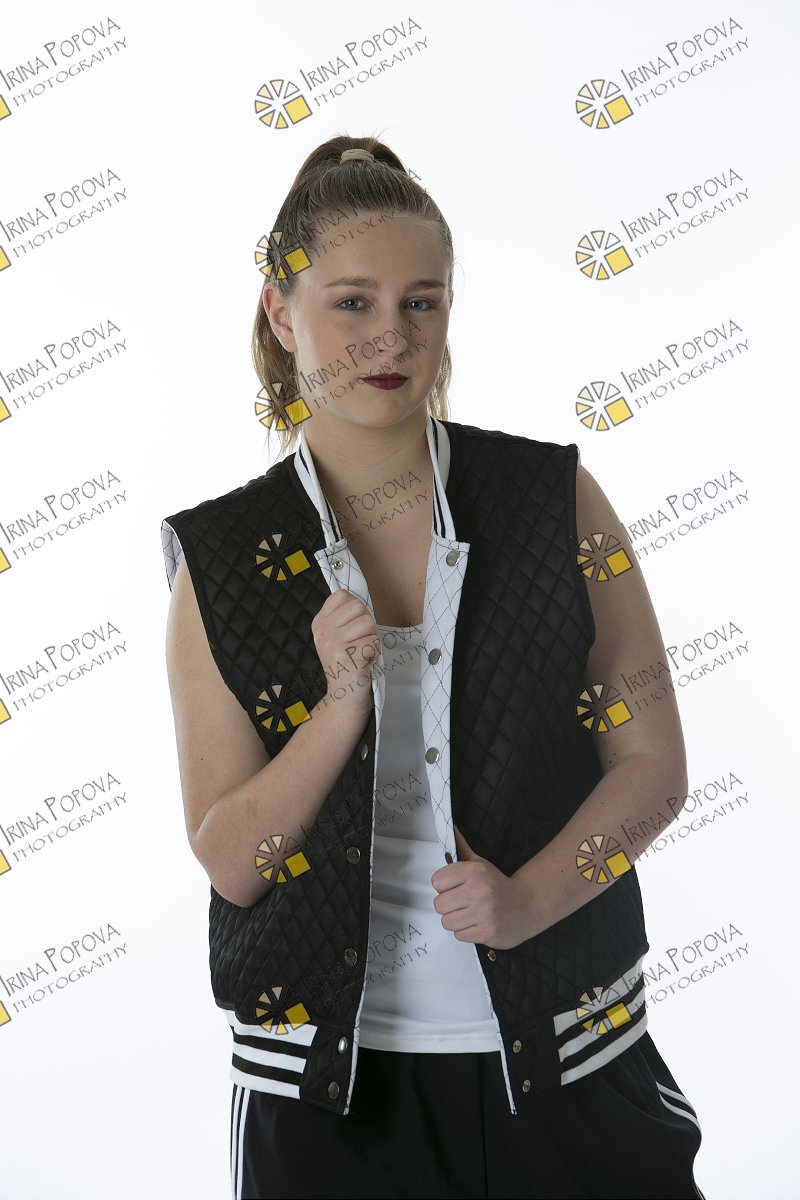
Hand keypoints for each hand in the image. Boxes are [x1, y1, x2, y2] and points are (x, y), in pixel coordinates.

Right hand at [311, 588, 379, 714]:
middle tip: (359, 645)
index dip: (356, 611)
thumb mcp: (338, 636)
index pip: (343, 595)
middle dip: (367, 626)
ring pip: (368, 623)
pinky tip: (364, 663)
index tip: (352, 631)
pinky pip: (373, 642)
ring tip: (362, 654)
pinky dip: (374, 653)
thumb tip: (359, 599)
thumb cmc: (349, 665)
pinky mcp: (346, 656)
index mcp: (319, 623)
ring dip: (372, 640)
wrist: (344, 698)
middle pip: (359, 608)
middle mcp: (322, 631)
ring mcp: (332, 644)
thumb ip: (345, 617)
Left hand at [430, 827, 539, 950]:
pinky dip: (466, 932)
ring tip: (470, 914)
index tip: (455, 887)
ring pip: (447, 922)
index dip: (444, 887)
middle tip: (463, 903)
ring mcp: (484, 913)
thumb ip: (462, 849)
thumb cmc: (498, 884)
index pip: (437, 881)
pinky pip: (459, 936)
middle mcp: (479, 891)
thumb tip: (451, 828)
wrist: (528, 905)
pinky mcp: (487, 932)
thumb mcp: (481, 864)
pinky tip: (478, 923)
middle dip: (448, 905)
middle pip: (439, 905)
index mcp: (475, 871)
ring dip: (456, 920)